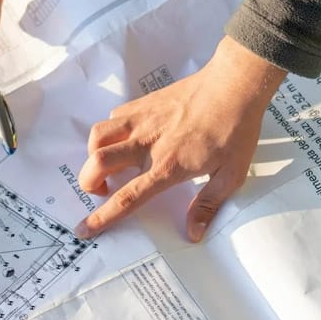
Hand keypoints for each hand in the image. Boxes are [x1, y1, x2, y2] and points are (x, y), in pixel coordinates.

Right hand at [75, 37, 286, 241]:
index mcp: (168, 167)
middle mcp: (147, 143)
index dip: (103, 217)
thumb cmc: (235, 131)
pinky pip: (113, 117)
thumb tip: (193, 233)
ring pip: (97, 136)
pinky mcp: (143, 103)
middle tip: (103, 190)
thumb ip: (208, 205)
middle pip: (98, 163)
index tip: (85, 229)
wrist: (234, 85)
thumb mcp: (230, 175)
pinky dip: (110, 131)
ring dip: (94, 154)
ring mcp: (142, 119)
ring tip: (109, 163)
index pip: (128, 197)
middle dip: (89, 183)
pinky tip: (127, 137)